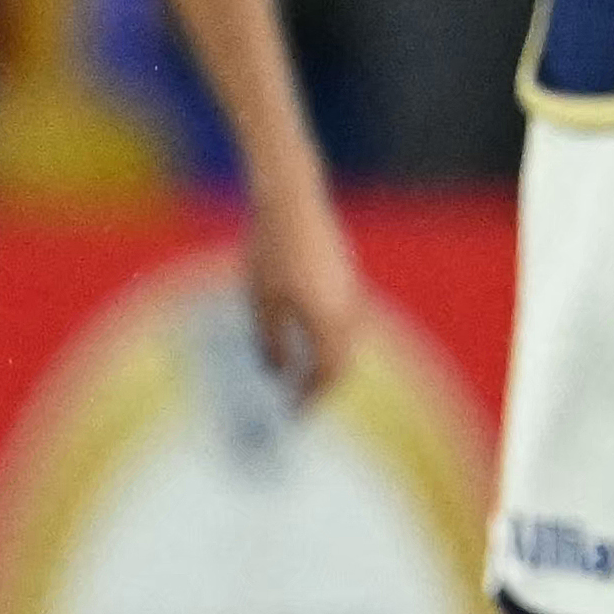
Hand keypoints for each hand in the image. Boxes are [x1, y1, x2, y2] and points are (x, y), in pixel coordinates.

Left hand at [244, 183, 365, 400]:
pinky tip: (306, 330)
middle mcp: (348, 311)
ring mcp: (352, 290)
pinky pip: (345, 316)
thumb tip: (277, 372)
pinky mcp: (347, 272)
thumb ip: (271, 343)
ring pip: (346, 338)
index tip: (292, 413)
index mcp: (328, 323)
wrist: (291, 200)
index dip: (310, 398)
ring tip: (302, 368)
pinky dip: (330, 335)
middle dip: (322, 383)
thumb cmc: (270, 252)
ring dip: (328, 358)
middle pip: (343, 361)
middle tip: (300, 397)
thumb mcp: (261, 302)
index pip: (326, 375)